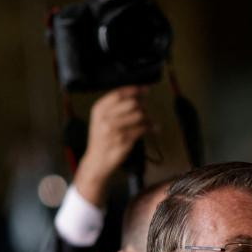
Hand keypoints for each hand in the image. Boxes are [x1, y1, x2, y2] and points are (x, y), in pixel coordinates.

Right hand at [73, 86, 150, 205]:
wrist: (96, 162)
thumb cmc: (101, 140)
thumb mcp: (100, 119)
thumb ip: (114, 107)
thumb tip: (137, 96)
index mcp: (99, 109)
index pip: (119, 93)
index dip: (135, 90)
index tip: (146, 89)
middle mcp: (105, 118)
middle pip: (132, 103)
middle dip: (142, 106)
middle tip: (146, 111)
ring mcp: (114, 129)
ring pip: (139, 115)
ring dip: (148, 117)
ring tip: (150, 121)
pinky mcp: (124, 140)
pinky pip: (142, 129)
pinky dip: (151, 128)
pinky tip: (154, 128)